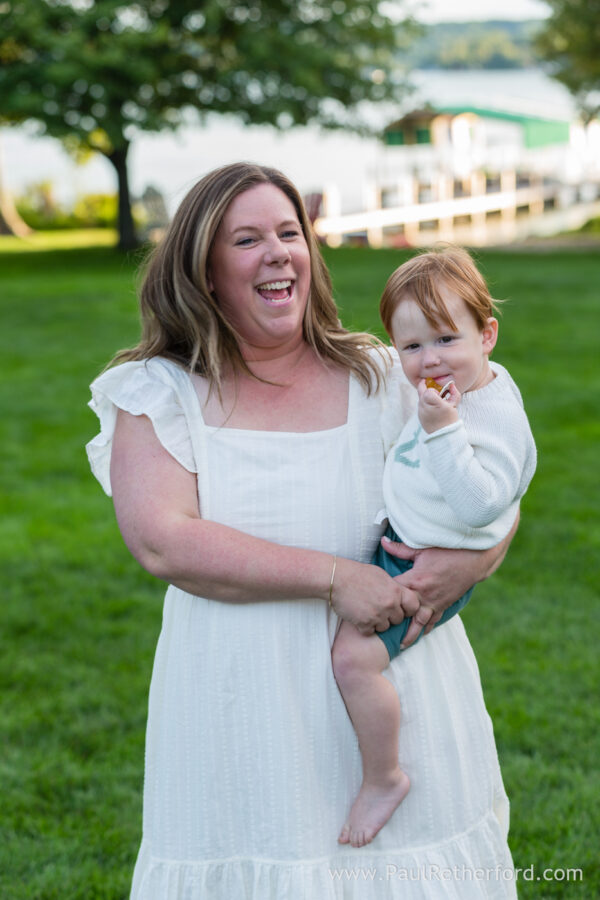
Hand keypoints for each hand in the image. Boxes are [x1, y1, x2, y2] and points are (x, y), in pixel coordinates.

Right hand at [330, 557, 419, 635]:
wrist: (337, 578)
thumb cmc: (358, 574)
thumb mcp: (382, 576)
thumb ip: (394, 588)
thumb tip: (402, 597)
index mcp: (396, 591)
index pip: (414, 606)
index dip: (408, 609)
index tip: (400, 608)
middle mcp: (390, 604)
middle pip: (398, 620)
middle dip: (390, 617)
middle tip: (377, 608)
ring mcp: (378, 615)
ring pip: (385, 628)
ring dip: (377, 623)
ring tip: (366, 611)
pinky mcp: (365, 623)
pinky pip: (370, 632)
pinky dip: (364, 627)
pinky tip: (358, 616)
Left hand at [380, 521, 517, 646]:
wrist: (474, 559)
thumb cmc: (447, 551)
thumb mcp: (422, 548)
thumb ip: (400, 549)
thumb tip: (382, 541)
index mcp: (416, 580)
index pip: (394, 592)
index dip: (382, 596)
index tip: (372, 601)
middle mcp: (424, 595)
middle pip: (405, 614)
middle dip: (394, 624)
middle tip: (381, 633)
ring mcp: (435, 602)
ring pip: (420, 622)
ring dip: (411, 634)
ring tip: (401, 645)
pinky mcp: (444, 604)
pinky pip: (434, 619)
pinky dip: (427, 628)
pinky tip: (421, 634)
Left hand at [417, 379, 459, 433]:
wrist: (444, 435)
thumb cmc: (450, 419)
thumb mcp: (454, 404)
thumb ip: (454, 392)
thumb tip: (452, 384)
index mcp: (434, 403)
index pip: (428, 391)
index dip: (433, 390)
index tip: (438, 393)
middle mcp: (425, 407)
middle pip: (421, 392)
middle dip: (426, 389)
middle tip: (430, 387)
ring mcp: (420, 412)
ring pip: (420, 399)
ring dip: (426, 397)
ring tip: (435, 402)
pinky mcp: (419, 416)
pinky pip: (420, 406)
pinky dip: (425, 405)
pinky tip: (432, 409)